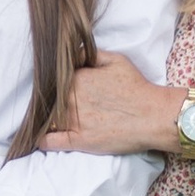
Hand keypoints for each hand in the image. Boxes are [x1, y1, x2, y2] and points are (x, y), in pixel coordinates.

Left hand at [39, 55, 191, 159]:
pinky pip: (49, 141)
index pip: (53, 80)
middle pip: (49, 99)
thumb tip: (72, 54)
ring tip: (46, 120)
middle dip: (50, 101)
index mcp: (76, 78)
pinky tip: (41, 139)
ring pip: (47, 118)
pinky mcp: (78, 141)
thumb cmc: (137, 87)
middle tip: (58, 104)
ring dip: (45, 119)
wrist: (154, 116)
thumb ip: (89, 54)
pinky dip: (42, 140)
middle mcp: (70, 98)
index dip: (54, 84)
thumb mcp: (115, 60)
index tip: (57, 89)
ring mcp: (72, 121)